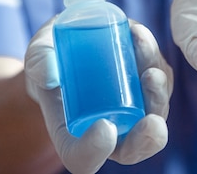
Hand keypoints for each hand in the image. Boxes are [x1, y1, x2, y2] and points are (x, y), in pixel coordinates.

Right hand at [25, 17, 172, 173]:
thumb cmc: (48, 60)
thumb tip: (51, 73)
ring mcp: (133, 108)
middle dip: (148, 137)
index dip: (94, 151)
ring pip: (155, 110)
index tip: (104, 128)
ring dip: (158, 93)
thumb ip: (38, 62)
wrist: (71, 43)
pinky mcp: (147, 83)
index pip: (83, 159)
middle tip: (152, 121)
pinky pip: (159, 77)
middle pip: (134, 146)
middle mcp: (109, 129)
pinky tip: (141, 38)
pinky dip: (154, 61)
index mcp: (73, 137)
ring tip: (149, 68)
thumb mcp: (36, 57)